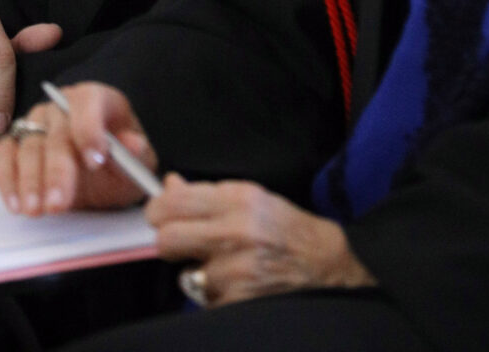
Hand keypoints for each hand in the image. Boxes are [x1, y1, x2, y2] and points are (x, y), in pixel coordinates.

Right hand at [0, 82, 157, 215]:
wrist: (102, 177)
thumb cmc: (119, 164)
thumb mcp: (137, 164)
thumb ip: (136, 154)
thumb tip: (132, 145)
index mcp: (97, 99)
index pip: (89, 102)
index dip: (90, 129)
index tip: (95, 162)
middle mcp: (63, 104)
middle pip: (57, 131)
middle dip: (57, 170)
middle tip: (58, 203)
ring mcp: (37, 121)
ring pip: (29, 144)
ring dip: (30, 180)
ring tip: (36, 210)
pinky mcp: (17, 140)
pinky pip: (4, 153)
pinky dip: (6, 178)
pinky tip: (16, 203)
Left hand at [148, 176, 374, 306]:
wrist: (329, 268)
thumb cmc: (290, 231)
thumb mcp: (253, 199)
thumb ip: (209, 194)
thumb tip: (169, 186)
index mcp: (238, 199)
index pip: (174, 203)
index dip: (158, 210)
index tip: (158, 215)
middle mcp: (235, 232)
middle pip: (167, 240)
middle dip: (169, 243)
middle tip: (182, 244)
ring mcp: (237, 271)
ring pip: (186, 276)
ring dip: (199, 275)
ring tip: (225, 269)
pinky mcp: (239, 302)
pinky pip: (207, 301)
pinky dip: (216, 297)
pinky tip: (238, 287)